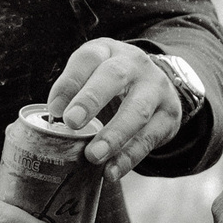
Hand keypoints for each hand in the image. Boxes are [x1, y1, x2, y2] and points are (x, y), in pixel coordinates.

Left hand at [45, 39, 182, 175]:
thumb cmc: (113, 83)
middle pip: (114, 76)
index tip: (55, 110)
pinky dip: (128, 157)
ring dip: (113, 135)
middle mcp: (135, 64)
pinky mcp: (169, 115)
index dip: (70, 82)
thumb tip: (53, 119)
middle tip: (72, 122)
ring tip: (93, 156)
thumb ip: (73, 92)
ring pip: (137, 110)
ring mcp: (156, 88)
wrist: (159, 83)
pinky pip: (149, 138)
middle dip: (91, 99)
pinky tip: (111, 170)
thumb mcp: (93, 75)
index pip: (88, 58)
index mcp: (109, 51)